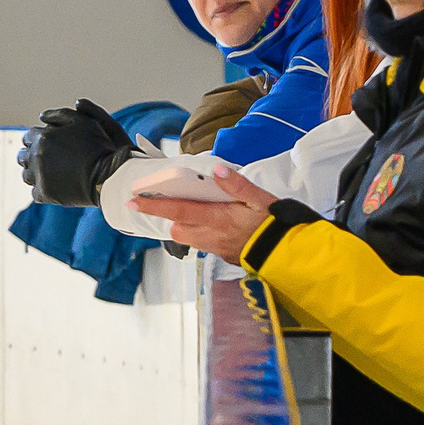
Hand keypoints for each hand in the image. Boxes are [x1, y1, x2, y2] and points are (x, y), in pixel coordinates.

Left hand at [18, 99, 135, 206]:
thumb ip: (60, 115)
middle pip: (23, 156)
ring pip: (26, 175)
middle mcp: (37, 156)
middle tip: (47, 160)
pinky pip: (35, 192)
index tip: (47, 145)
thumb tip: (41, 116)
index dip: (37, 140)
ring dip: (35, 173)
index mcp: (43, 137)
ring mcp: (40, 176)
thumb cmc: (99, 147)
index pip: (28, 137)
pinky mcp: (45, 194)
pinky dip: (43, 189)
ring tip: (50, 174)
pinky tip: (54, 186)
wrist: (108, 176)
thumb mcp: (83, 122)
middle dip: (32, 156)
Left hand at [131, 165, 279, 264]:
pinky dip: (202, 233)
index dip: (154, 205)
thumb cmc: (276, 225)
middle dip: (172, 217)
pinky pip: (204, 244)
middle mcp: (212, 236)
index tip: (134, 200)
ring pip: (189, 238)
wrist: (289, 255)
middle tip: (177, 201)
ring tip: (199, 212)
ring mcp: (218, 248)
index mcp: (218, 219)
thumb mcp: (261, 198)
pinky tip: (217, 225)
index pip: (178, 210)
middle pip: (178, 228)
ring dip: (187, 226)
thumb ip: (237, 184)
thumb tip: (216, 169)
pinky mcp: (225, 255)